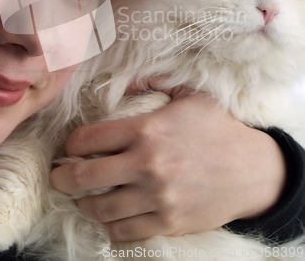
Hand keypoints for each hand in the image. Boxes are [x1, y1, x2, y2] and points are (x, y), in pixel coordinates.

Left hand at [50, 93, 285, 240]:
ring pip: (99, 208)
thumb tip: (125, 80)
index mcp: (146, 130)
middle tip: (58, 176)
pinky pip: (124, 231)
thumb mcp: (190, 95)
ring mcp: (155, 197)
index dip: (71, 143)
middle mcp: (145, 164)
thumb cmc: (218, 128)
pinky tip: (109, 217)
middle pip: (83, 175)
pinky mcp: (167, 222)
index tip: (69, 146)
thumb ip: (154, 83)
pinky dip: (110, 226)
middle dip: (62, 176)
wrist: (252, 169)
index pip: (88, 138)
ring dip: (84, 203)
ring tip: (83, 198)